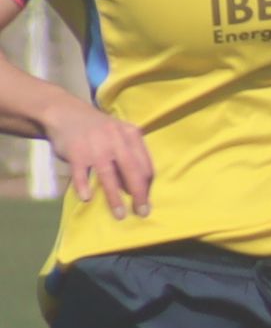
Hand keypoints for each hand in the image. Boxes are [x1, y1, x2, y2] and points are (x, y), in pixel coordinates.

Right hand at [46, 100, 153, 219]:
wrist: (65, 112)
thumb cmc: (98, 130)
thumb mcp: (119, 136)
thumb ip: (130, 156)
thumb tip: (138, 188)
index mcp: (131, 135)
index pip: (145, 165)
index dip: (147, 186)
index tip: (146, 200)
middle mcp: (115, 139)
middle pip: (132, 171)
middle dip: (139, 195)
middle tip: (142, 212)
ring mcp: (94, 145)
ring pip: (108, 176)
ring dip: (115, 198)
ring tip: (120, 214)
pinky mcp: (75, 151)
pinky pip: (81, 173)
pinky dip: (84, 186)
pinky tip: (87, 198)